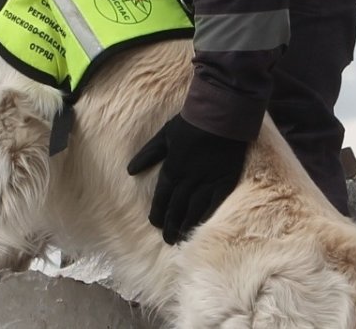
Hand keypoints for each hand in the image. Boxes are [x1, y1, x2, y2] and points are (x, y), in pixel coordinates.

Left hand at [126, 115, 247, 243]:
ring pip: (193, 210)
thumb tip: (130, 170)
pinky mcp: (225, 181)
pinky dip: (207, 216)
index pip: (162, 197)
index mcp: (172, 169)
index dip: (158, 212)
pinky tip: (202, 226)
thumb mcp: (164, 135)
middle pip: (176, 207)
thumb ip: (148, 154)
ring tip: (181, 238)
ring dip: (185, 225)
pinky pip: (214, 204)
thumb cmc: (190, 123)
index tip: (155, 223)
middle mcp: (188, 179)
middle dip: (170, 224)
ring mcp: (207, 182)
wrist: (220, 115)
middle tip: (167, 239)